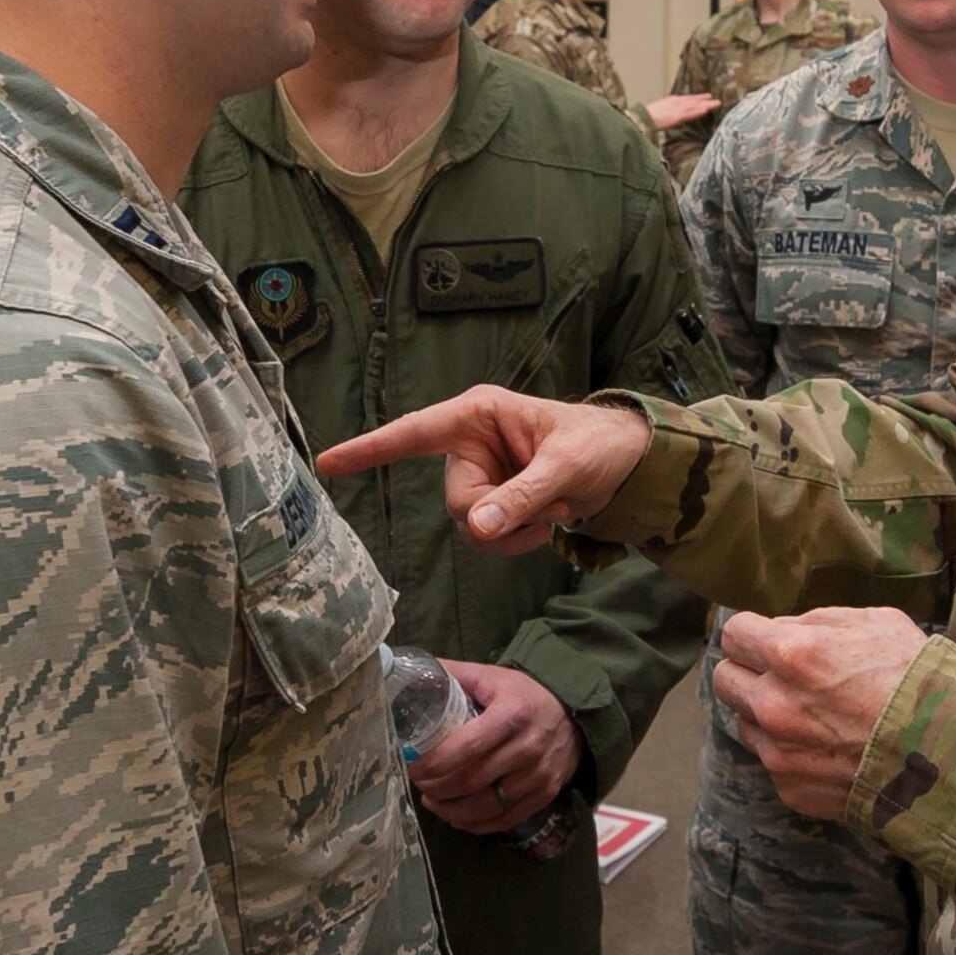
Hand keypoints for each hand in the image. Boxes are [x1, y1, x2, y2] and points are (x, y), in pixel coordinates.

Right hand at [317, 386, 651, 552]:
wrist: (628, 463)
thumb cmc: (598, 443)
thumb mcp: (566, 466)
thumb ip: (523, 495)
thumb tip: (479, 525)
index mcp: (478, 415)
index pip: (413, 433)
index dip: (370, 450)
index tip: (327, 462)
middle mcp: (471, 444)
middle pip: (456, 501)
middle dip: (501, 514)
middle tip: (547, 504)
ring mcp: (483, 475)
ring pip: (471, 526)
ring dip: (515, 530)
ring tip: (556, 508)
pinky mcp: (496, 501)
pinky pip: (489, 536)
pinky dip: (520, 539)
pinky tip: (550, 521)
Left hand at [407, 661, 581, 834]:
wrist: (574, 716)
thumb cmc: (524, 696)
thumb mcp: (492, 677)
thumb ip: (453, 675)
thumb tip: (409, 672)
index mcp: (512, 714)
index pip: (467, 747)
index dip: (434, 762)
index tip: (413, 764)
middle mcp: (529, 747)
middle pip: (471, 780)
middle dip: (436, 787)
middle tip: (419, 782)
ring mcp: (539, 775)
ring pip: (484, 806)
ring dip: (450, 809)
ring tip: (432, 800)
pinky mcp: (544, 796)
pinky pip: (503, 820)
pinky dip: (474, 824)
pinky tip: (456, 815)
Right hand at [646, 92, 719, 136]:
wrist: (639, 118)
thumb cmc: (644, 117)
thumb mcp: (655, 114)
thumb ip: (663, 114)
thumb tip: (666, 118)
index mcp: (669, 102)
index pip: (686, 99)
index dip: (696, 98)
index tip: (705, 97)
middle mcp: (675, 103)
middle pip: (692, 101)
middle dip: (703, 100)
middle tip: (715, 99)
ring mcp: (676, 109)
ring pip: (694, 106)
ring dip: (706, 104)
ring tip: (717, 103)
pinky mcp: (676, 116)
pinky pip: (690, 114)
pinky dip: (698, 111)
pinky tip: (706, 110)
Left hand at [711, 607, 926, 821]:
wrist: (950, 756)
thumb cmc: (918, 681)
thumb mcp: (875, 623)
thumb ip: (817, 623)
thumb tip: (783, 629)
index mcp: (792, 655)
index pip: (733, 633)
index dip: (751, 633)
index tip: (765, 639)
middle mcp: (774, 705)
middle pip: (724, 679)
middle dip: (747, 671)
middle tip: (781, 674)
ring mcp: (779, 752)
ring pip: (745, 723)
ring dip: (767, 715)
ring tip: (815, 714)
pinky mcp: (790, 788)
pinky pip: (773, 762)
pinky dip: (792, 752)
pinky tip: (831, 746)